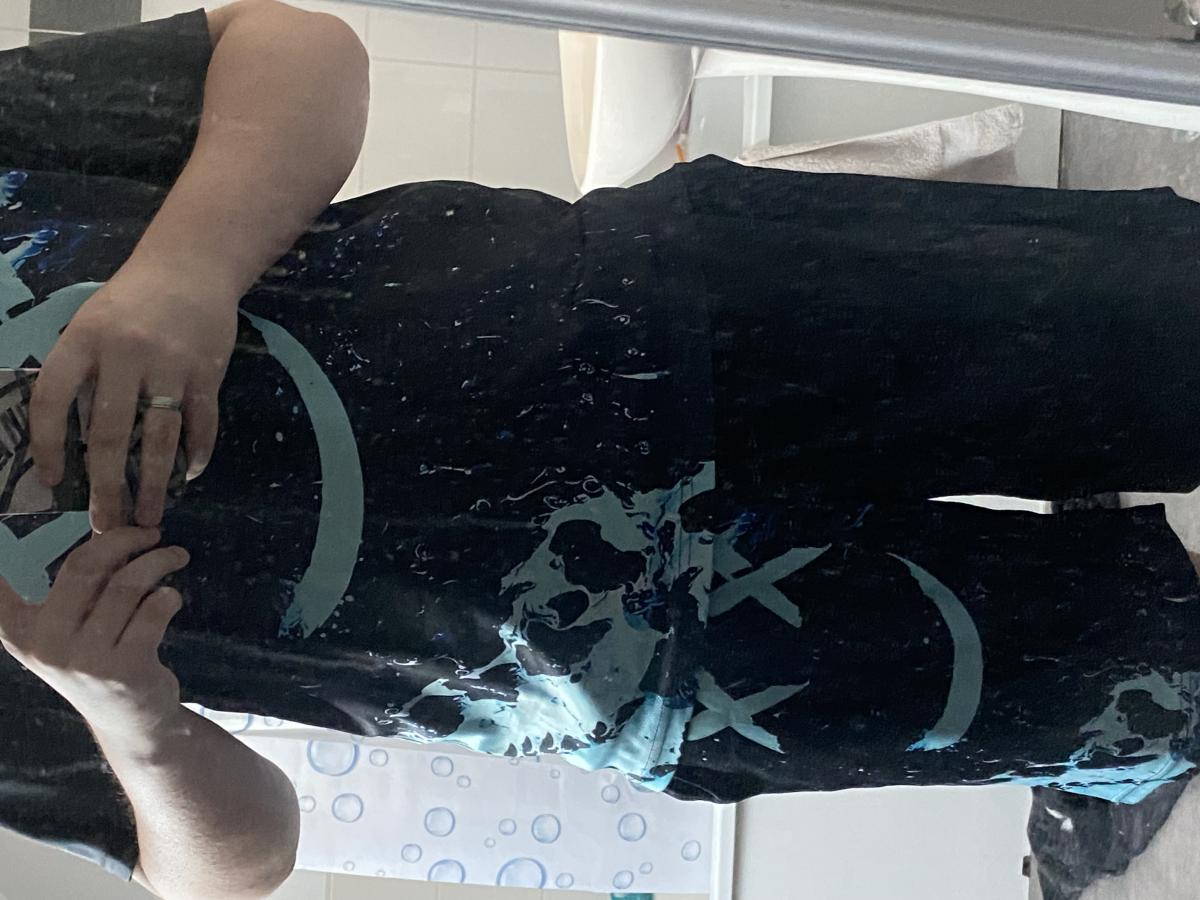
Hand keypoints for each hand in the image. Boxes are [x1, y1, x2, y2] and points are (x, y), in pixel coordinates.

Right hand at [0, 527, 188, 741]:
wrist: (130, 719)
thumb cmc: (99, 656)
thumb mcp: (70, 625)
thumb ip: (78, 580)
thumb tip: (104, 518)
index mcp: (19, 629)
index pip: (2, 583)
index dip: (0, 549)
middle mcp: (45, 644)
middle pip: (84, 565)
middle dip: (123, 539)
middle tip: (150, 533)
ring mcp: (84, 660)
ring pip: (127, 585)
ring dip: (158, 561)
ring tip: (175, 556)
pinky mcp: (124, 669)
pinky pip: (153, 610)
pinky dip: (169, 595)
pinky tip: (171, 596)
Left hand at [30, 259, 238, 531]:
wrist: (192, 266)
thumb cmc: (132, 300)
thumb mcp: (91, 324)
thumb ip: (82, 373)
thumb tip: (79, 442)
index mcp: (84, 340)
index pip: (52, 400)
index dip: (47, 444)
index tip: (53, 480)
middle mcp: (126, 354)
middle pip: (112, 433)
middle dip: (108, 486)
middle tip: (106, 525)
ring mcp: (172, 364)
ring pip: (160, 437)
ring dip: (155, 483)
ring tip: (150, 516)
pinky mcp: (208, 371)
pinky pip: (202, 422)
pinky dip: (198, 452)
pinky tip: (190, 474)